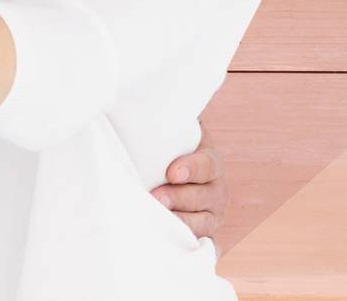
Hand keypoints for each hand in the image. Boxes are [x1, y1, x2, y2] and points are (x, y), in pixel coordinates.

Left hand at [152, 120, 227, 249]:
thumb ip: (157, 122)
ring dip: (181, 224)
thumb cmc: (163, 152)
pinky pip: (207, 249)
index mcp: (210, 161)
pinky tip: (178, 251)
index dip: (192, 168)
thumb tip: (131, 96)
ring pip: (204, 225)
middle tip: (156, 198)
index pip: (207, 164)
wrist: (168, 174)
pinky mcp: (206, 238)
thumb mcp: (169, 134)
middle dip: (179, 198)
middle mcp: (216, 190)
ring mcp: (212, 216)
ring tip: (158, 222)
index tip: (171, 171)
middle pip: (204, 197)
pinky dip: (195, 251)